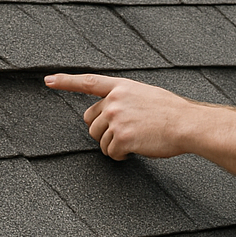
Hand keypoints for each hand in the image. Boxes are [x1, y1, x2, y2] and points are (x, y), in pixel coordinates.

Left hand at [45, 73, 192, 160]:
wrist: (187, 123)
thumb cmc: (172, 111)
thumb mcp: (145, 94)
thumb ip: (124, 99)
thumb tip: (109, 113)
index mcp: (121, 87)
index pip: (87, 82)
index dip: (65, 81)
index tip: (48, 80)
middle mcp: (115, 101)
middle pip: (91, 122)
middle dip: (104, 132)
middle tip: (125, 133)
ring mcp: (117, 119)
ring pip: (99, 140)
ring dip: (113, 146)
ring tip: (135, 140)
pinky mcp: (122, 137)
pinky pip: (110, 153)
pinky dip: (120, 156)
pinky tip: (136, 150)